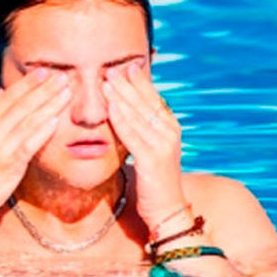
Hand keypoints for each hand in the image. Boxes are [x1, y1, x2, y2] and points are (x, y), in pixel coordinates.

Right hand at [0, 69, 70, 218]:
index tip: (46, 71)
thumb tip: (8, 99)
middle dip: (44, 88)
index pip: (9, 96)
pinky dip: (43, 130)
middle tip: (63, 75)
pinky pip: (29, 143)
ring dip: (50, 104)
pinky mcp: (8, 163)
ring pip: (29, 120)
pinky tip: (56, 120)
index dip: (29, 83)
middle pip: (22, 104)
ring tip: (66, 92)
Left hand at [103, 63, 186, 230]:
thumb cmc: (155, 181)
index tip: (124, 66)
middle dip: (127, 84)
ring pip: (138, 114)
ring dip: (121, 96)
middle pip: (145, 102)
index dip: (139, 82)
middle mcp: (170, 132)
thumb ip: (142, 130)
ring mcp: (163, 144)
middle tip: (111, 68)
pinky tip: (110, 106)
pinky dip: (121, 118)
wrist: (167, 209)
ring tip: (106, 81)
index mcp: (170, 128)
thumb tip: (127, 112)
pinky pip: (133, 133)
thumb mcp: (150, 149)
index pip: (153, 98)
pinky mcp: (153, 158)